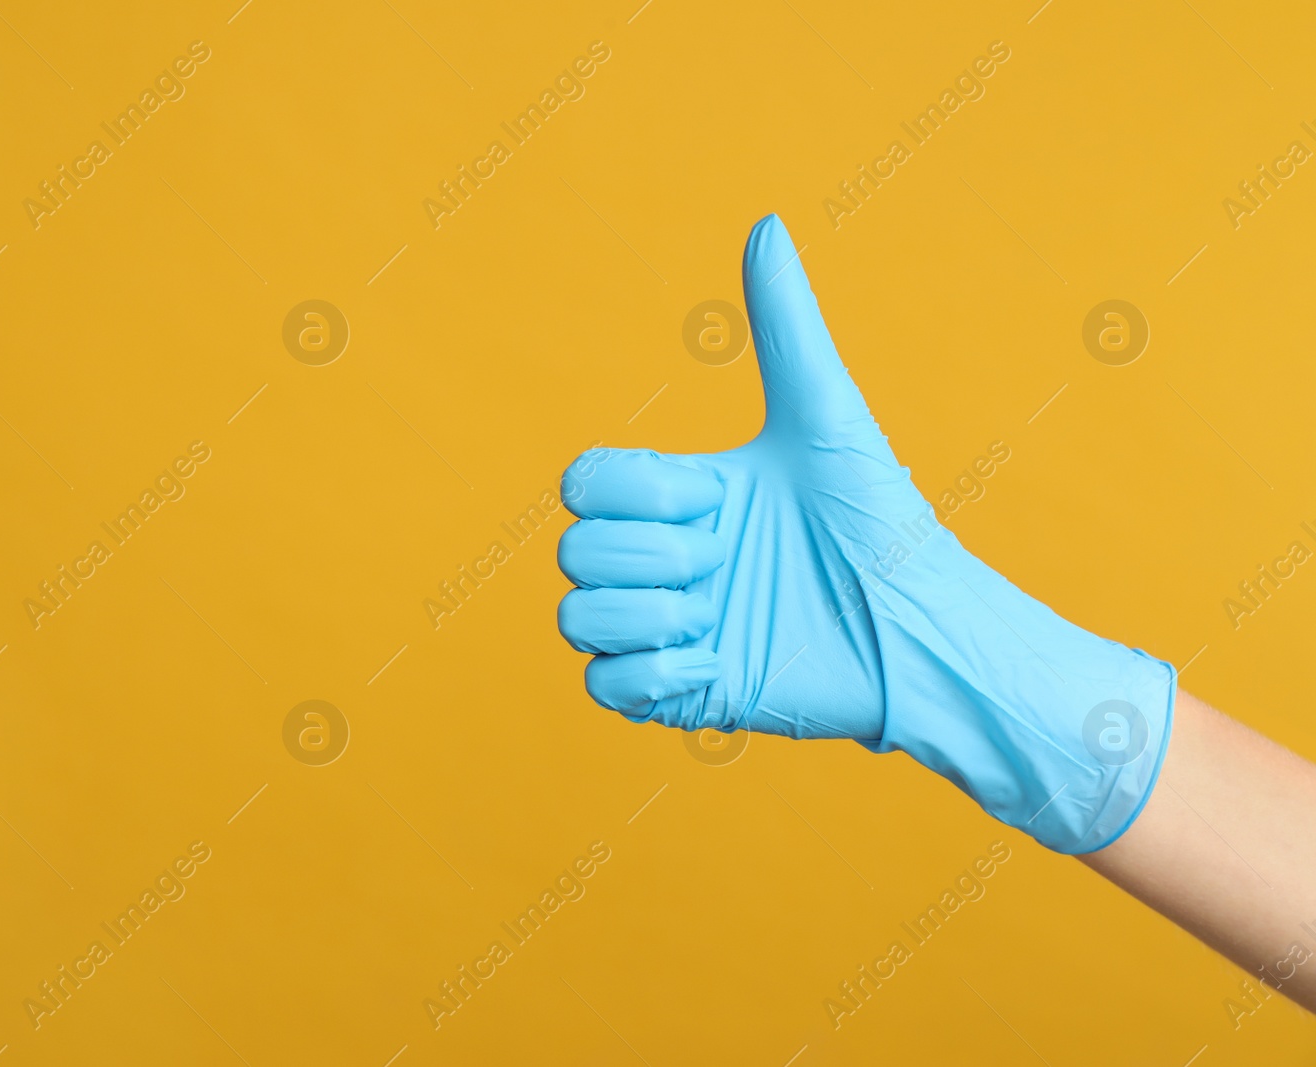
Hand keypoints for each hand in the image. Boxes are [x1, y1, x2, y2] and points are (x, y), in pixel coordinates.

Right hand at [555, 215, 1174, 853]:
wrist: (920, 631)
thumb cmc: (880, 524)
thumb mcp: (825, 421)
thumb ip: (785, 327)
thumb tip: (766, 223)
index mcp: (679, 497)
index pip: (584, 481)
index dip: (634, 492)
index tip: (713, 500)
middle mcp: (662, 560)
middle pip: (572, 548)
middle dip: (651, 556)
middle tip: (725, 562)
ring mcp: (665, 628)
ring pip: (574, 617)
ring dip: (645, 615)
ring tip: (715, 617)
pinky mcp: (679, 693)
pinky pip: (600, 686)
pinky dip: (644, 675)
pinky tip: (711, 663)